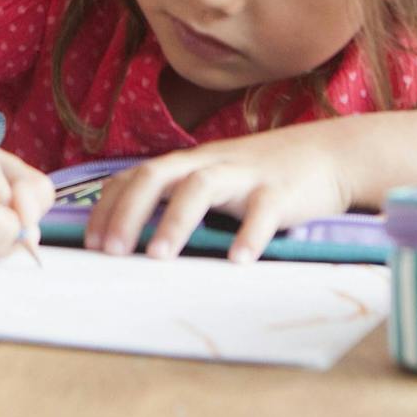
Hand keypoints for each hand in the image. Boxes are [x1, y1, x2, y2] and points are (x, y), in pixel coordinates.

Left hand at [83, 123, 356, 263]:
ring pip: (201, 187)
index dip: (109, 207)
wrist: (326, 154)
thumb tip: (130, 232)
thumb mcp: (212, 179)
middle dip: (129, 212)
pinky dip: (249, 234)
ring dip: (176, 221)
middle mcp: (209, 163)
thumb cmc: (259, 176)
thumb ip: (176, 196)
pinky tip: (238, 261)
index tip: (90, 242)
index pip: (135, 177)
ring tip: (159, 257)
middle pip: (157, 175)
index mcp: (188, 163)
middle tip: (110, 252)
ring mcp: (244, 174)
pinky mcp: (281, 191)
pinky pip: (262, 210)